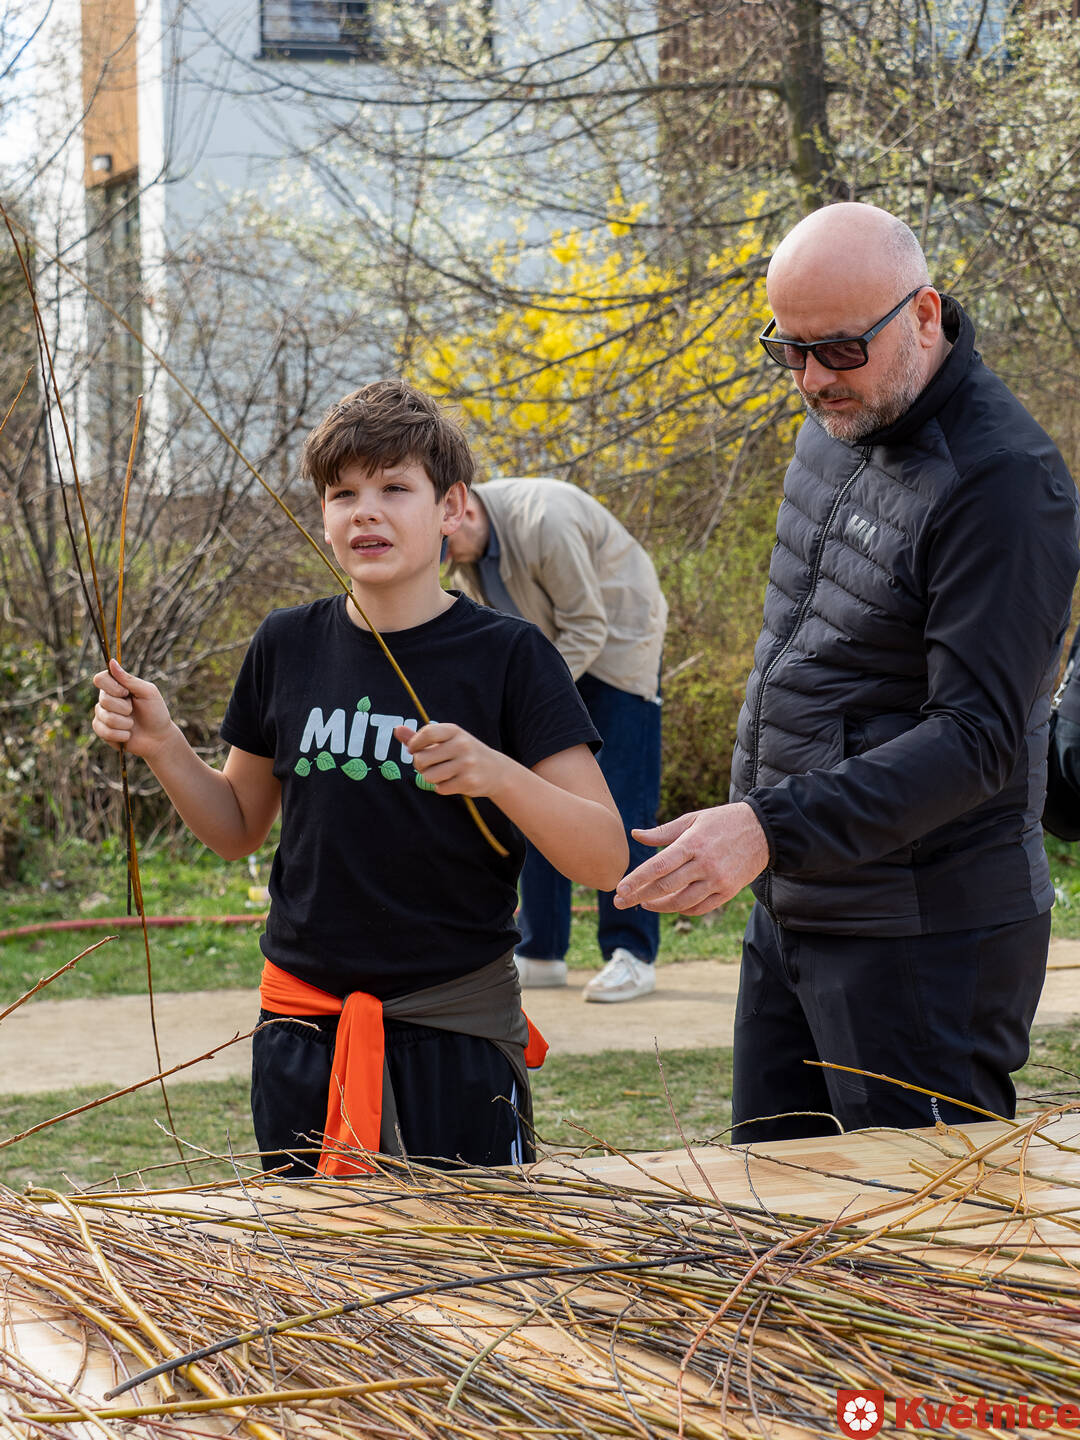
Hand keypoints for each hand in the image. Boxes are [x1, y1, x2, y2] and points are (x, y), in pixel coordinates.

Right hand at [92, 658, 174, 758]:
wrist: (159, 738)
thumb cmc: (156, 713)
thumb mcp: (148, 692)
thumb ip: (129, 679)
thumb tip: (111, 662)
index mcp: (117, 686)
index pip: (100, 679)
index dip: (112, 687)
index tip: (126, 693)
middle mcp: (107, 699)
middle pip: (103, 699)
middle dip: (124, 708)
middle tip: (134, 711)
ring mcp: (103, 714)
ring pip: (105, 717)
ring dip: (125, 723)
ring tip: (133, 724)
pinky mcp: (102, 730)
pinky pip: (104, 731)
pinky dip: (120, 735)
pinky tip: (128, 735)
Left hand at [395, 722, 511, 797]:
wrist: (496, 771)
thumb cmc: (464, 753)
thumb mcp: (447, 740)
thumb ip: (421, 737)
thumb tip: (397, 730)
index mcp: (455, 731)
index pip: (427, 733)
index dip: (414, 744)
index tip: (413, 749)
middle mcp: (462, 745)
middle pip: (421, 759)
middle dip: (419, 765)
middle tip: (428, 765)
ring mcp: (466, 764)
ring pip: (429, 776)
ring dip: (430, 778)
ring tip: (440, 774)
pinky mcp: (469, 781)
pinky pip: (440, 788)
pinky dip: (441, 787)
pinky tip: (452, 782)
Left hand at [613, 802, 769, 914]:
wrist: (764, 831)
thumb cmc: (723, 821)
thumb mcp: (693, 819)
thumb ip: (663, 832)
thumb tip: (636, 835)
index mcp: (693, 843)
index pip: (659, 865)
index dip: (637, 879)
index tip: (619, 889)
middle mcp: (705, 864)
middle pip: (665, 887)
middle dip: (639, 896)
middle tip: (620, 902)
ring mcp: (717, 880)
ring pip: (681, 902)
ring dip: (659, 906)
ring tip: (643, 903)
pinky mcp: (728, 891)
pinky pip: (700, 907)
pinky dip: (682, 909)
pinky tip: (670, 905)